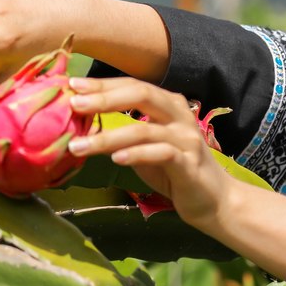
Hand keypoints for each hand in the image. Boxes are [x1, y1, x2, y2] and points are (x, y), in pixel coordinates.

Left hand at [65, 77, 234, 227]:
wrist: (212, 200)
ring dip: (108, 138)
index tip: (73, 86)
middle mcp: (180, 116)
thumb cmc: (174, 172)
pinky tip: (116, 159)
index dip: (103, 85)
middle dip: (105, 98)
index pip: (133, 86)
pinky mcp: (189, 164)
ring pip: (145, 130)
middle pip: (143, 95)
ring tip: (78, 146)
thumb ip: (122, 134)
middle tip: (74, 104)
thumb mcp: (144, 148)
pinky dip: (137, 155)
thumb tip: (83, 126)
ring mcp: (187, 139)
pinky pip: (161, 154)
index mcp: (169, 105)